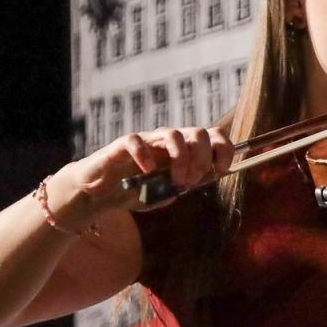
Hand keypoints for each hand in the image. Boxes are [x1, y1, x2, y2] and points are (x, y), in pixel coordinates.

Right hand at [53, 126, 233, 223]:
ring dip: (181, 159)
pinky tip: (148, 171)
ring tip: (176, 181)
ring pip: (173, 134)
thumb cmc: (137, 191)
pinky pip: (136, 141)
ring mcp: (146, 141)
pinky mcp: (122, 146)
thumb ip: (187, 185)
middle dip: (202, 159)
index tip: (221, 170)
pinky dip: (145, 155)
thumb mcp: (168, 192)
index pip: (213, 135)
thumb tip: (206, 179)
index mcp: (183, 149)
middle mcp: (168, 140)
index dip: (223, 149)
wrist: (102, 194)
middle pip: (198, 132)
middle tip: (190, 182)